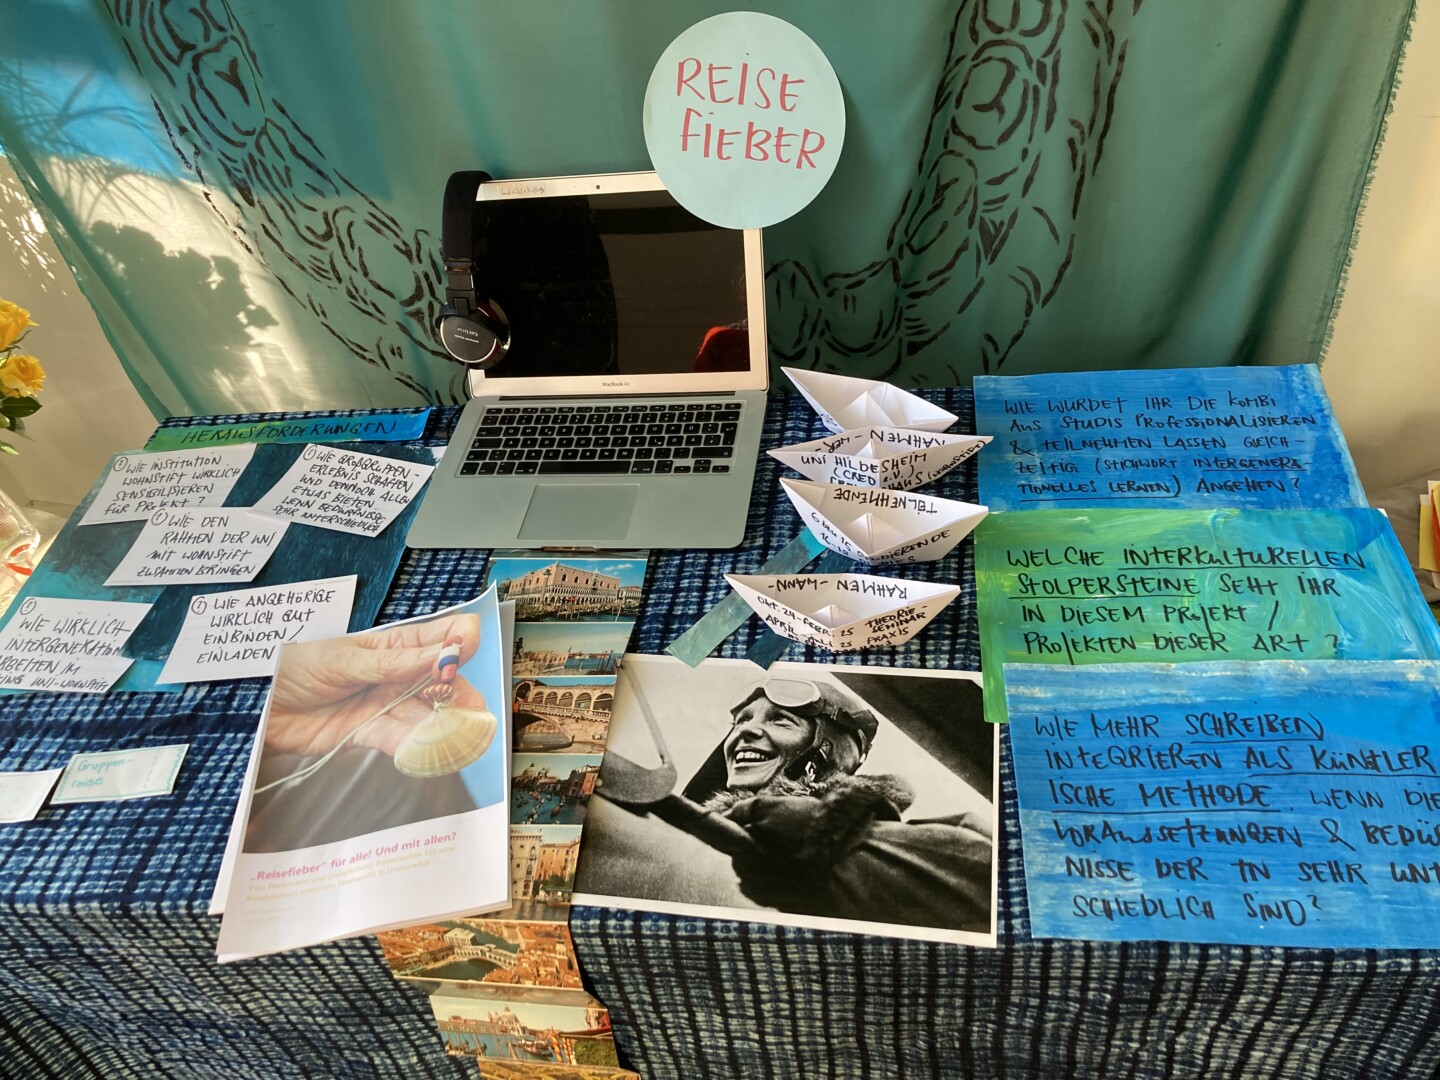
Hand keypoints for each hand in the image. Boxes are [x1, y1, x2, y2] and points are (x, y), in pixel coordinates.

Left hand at [264, 613, 483, 756]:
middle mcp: (398, 675)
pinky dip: (413, 746)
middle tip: (474, 709)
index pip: (441, 639)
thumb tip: (444, 652)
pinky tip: (426, 749)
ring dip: (440, 726)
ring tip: (457, 736)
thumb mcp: (348, 658)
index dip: (458, 645)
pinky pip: (398, 740)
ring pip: (424, 716)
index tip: (464, 652)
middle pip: (441, 684)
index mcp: (395, 645)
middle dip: (459, 695)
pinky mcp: (369, 734)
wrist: (257, 702)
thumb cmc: (297, 665)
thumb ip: (397, 662)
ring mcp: (386, 705)